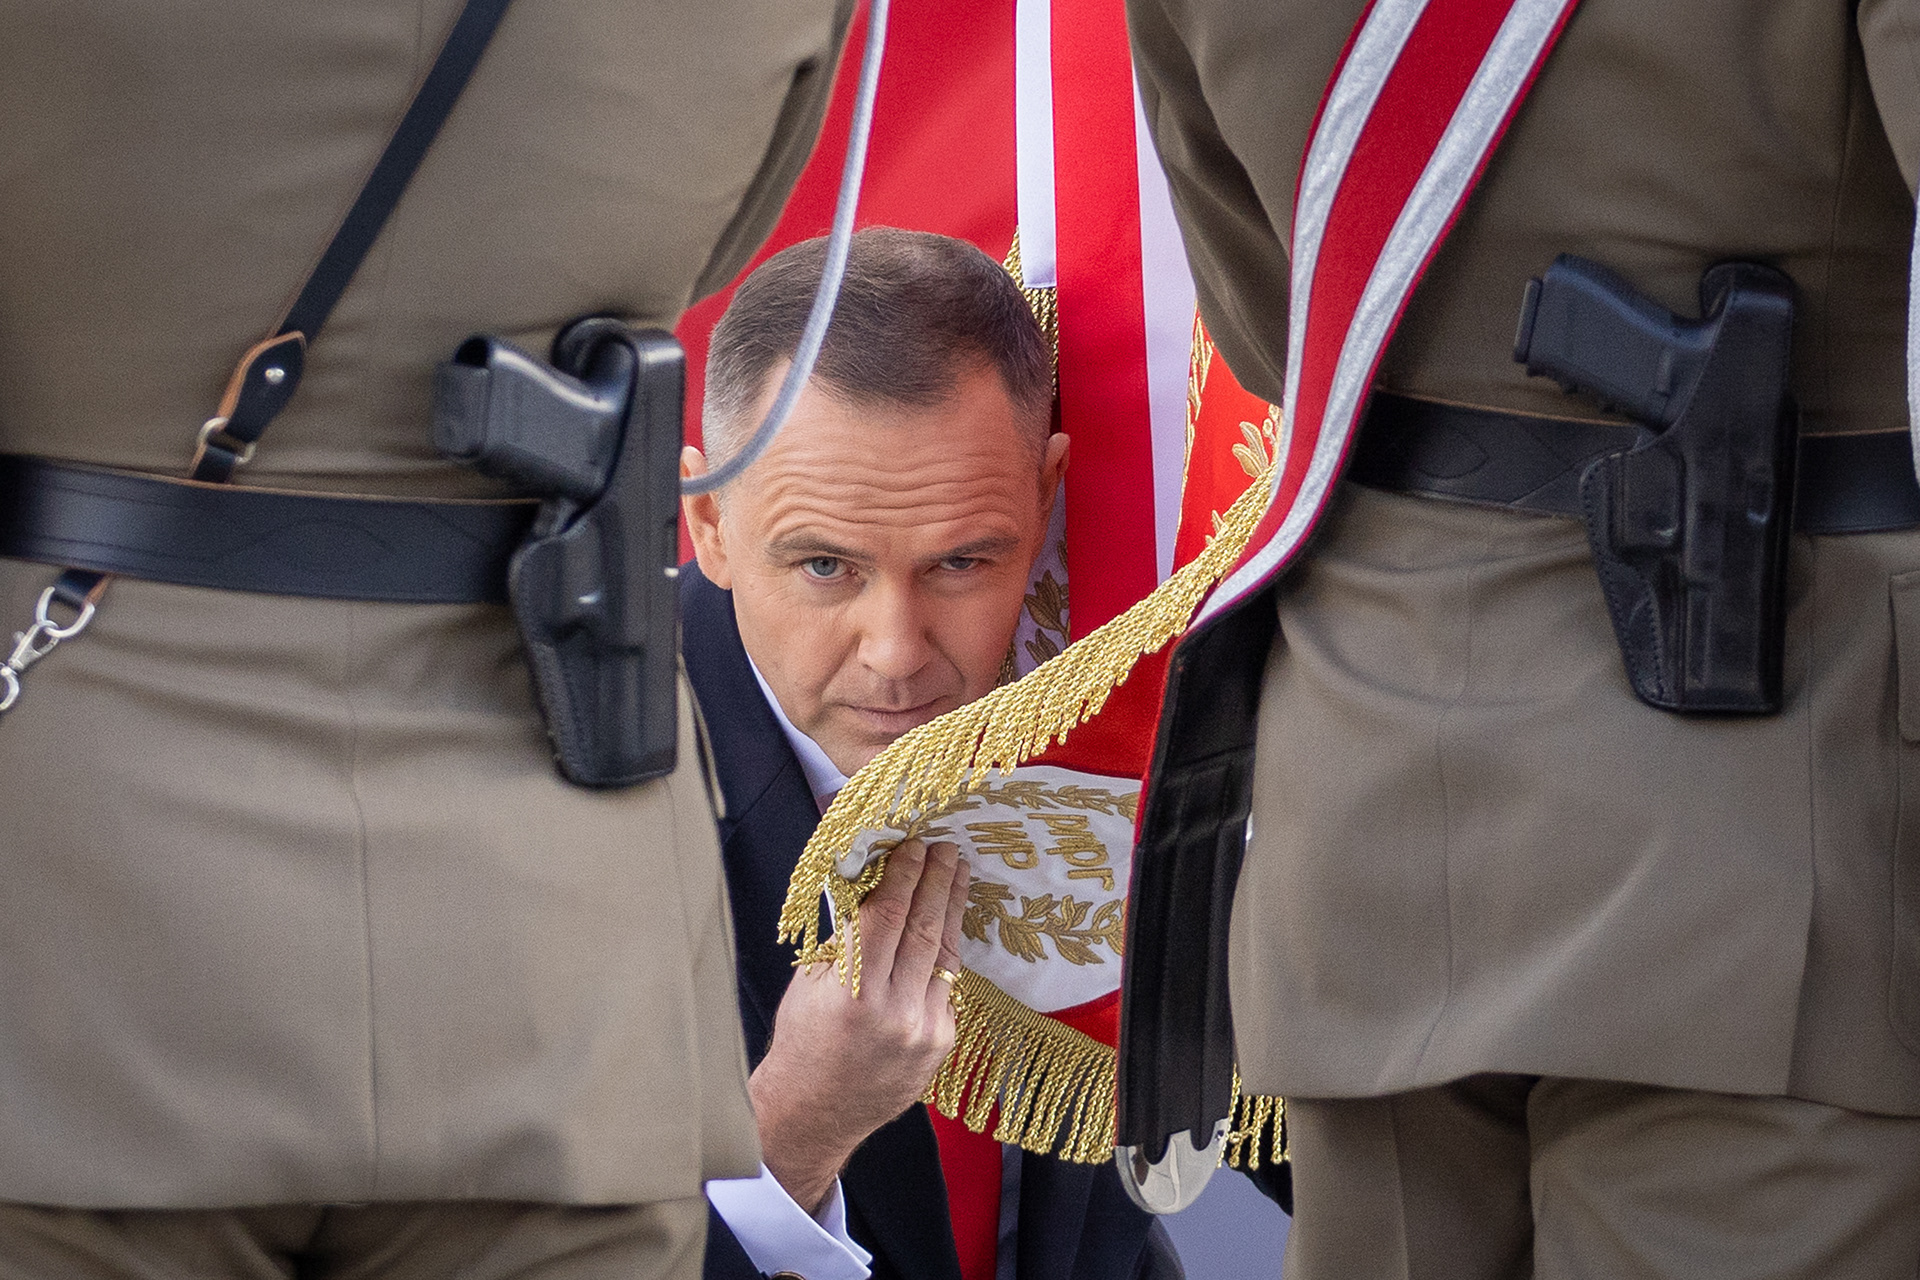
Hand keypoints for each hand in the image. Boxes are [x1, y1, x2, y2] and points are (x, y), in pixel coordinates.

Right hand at [749, 838, 969, 1214]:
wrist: (814, 1112)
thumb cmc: (803, 1041)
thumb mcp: (811, 982)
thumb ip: (845, 936)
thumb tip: (872, 881)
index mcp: (851, 993)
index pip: (885, 917)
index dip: (903, 875)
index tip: (914, 845)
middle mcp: (893, 1012)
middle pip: (922, 928)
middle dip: (936, 881)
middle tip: (945, 848)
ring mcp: (923, 1030)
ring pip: (942, 953)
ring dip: (951, 908)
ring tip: (956, 872)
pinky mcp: (941, 1043)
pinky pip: (947, 985)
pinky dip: (945, 950)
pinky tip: (946, 923)